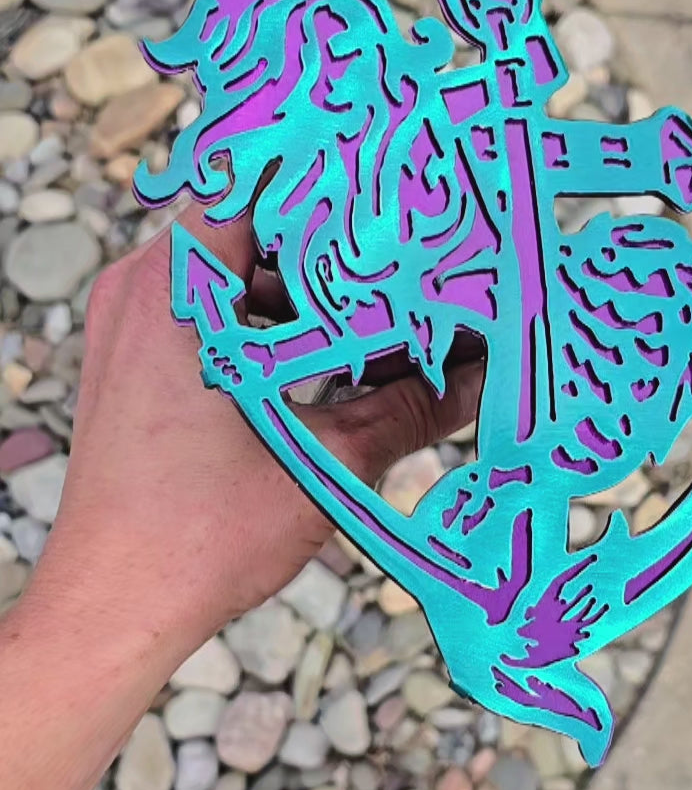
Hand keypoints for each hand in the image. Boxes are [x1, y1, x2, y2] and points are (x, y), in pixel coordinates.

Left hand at [24, 203, 481, 658]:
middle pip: (252, 228)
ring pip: (234, 276)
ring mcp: (133, 328)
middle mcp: (143, 291)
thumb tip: (479, 380)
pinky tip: (327, 362)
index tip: (399, 189)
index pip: (260, 183)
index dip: (336, 181)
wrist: (114, 608)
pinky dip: (270, 326)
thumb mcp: (324, 465)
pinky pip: (212, 316)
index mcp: (176, 291)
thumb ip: (407, 412)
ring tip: (379, 314)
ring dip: (305, 292)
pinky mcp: (136, 364)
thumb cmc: (198, 538)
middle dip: (334, 246)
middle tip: (408, 258)